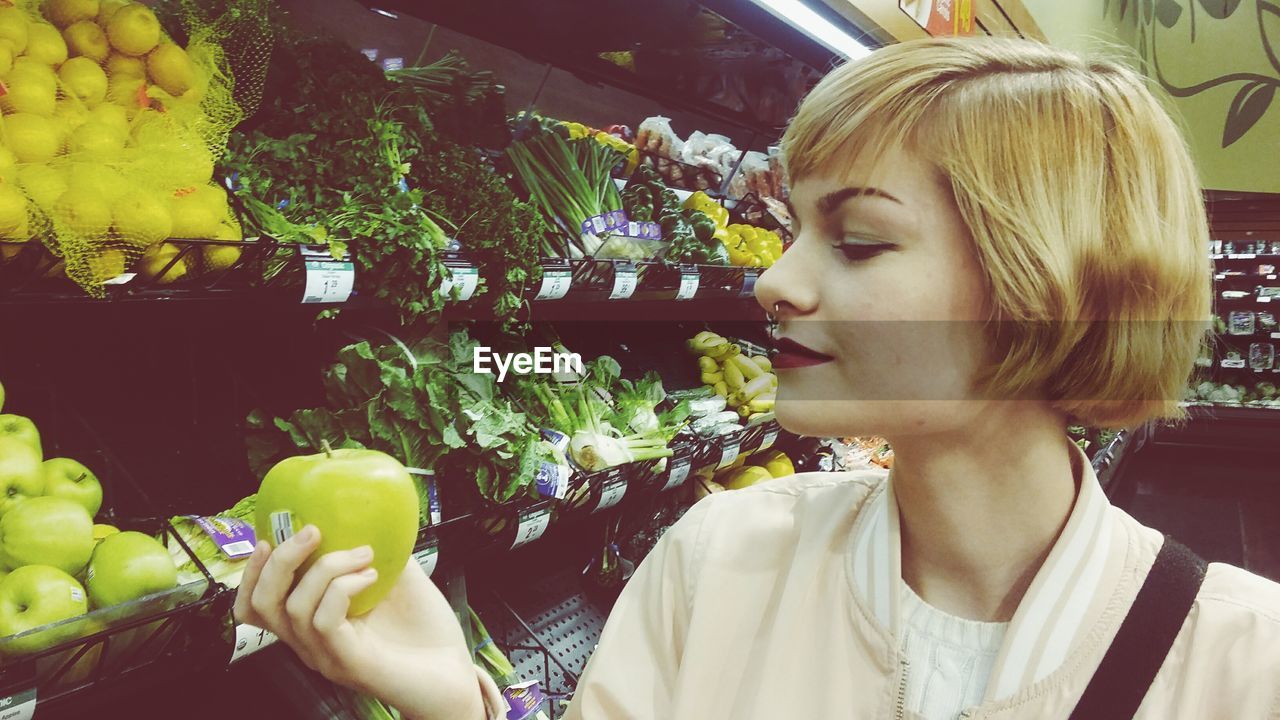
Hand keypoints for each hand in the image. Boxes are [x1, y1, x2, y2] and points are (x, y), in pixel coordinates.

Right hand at [233, 526, 487, 719]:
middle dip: (280, 560)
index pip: (254, 605)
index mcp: (311, 624)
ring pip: (293, 607)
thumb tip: (367, 515)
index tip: (270, 537)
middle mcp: (309, 643)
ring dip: (326, 567)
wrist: (454, 673)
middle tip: (313, 531)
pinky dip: (342, 587)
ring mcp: (326, 655)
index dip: (252, 571)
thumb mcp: (395, 580)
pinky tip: (371, 576)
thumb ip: (374, 552)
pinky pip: (324, 620)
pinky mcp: (348, 663)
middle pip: (261, 604)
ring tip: (363, 554)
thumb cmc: (425, 631)